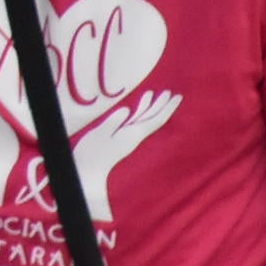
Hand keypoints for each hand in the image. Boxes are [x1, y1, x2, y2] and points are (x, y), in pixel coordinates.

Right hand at [66, 89, 180, 220]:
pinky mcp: (122, 136)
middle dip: (163, 106)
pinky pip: (135, 121)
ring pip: (145, 119)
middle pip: (153, 119)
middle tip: (173, 93)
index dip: (166, 108)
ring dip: (152, 106)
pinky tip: (140, 104)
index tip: (177, 97)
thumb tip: (126, 109)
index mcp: (133, 134)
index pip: (155, 120)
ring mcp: (129, 136)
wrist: (89, 171)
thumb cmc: (92, 153)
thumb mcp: (100, 134)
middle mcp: (134, 135)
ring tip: (159, 94)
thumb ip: (114, 121)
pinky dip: (140, 111)